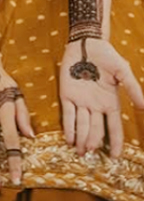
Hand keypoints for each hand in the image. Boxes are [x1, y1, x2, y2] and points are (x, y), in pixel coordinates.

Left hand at [60, 37, 143, 157]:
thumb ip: (132, 88)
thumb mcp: (123, 71)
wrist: (86, 42)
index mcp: (110, 102)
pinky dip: (69, 126)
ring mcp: (81, 101)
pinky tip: (69, 139)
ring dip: (81, 139)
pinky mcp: (67, 94)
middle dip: (94, 142)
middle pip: (96, 129)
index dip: (116, 142)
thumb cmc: (106, 56)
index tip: (116, 157)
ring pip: (82, 125)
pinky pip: (68, 113)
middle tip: (90, 154)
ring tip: (80, 152)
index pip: (114, 127)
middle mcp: (96, 106)